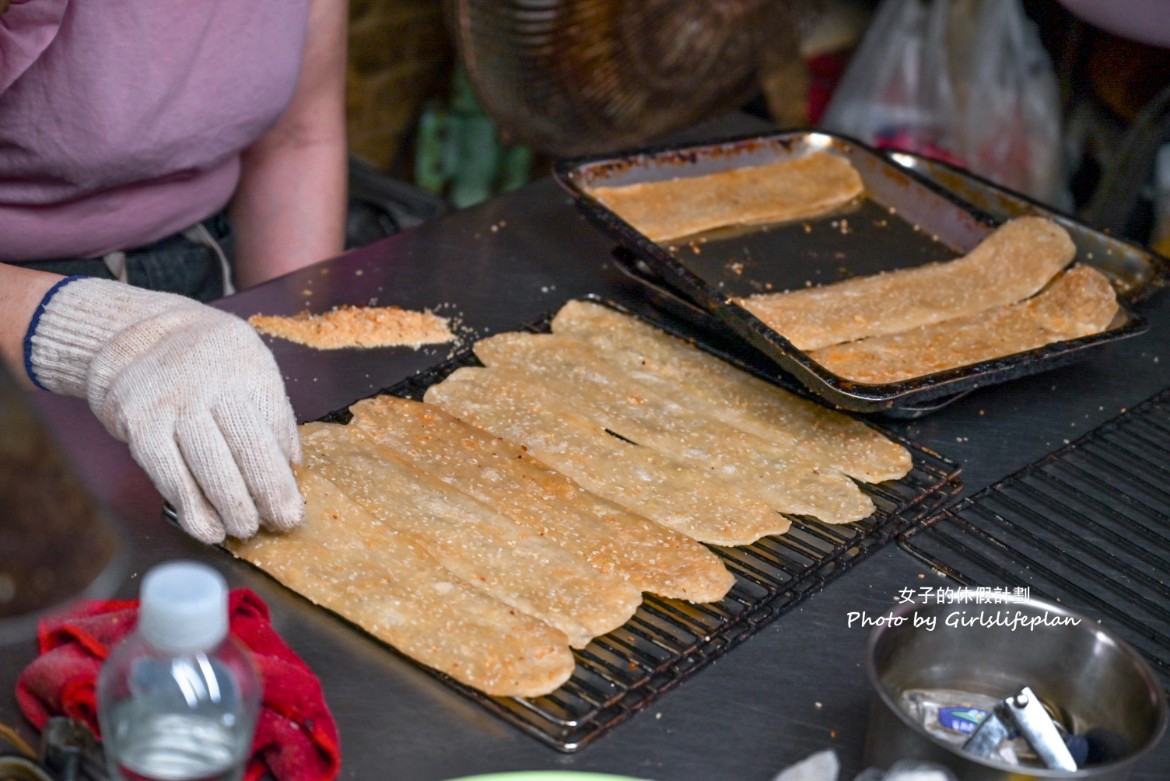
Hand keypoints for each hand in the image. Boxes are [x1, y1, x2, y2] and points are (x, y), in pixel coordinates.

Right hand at [26, 278, 303, 542]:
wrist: (140, 336)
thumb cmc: (214, 363)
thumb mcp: (254, 371)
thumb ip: (273, 417)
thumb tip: (293, 470)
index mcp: (245, 372)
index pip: (270, 430)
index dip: (281, 476)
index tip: (293, 510)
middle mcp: (207, 387)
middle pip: (242, 449)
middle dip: (263, 495)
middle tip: (279, 524)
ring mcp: (170, 406)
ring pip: (205, 466)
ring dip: (228, 507)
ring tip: (245, 531)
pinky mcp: (138, 425)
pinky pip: (167, 473)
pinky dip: (189, 506)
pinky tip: (205, 527)